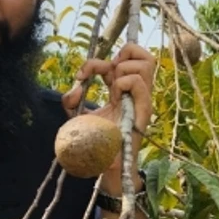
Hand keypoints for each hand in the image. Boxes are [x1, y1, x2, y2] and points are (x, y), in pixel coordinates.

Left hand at [61, 43, 155, 193]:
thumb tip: (75, 88)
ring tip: (112, 89)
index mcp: (122, 91)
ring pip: (146, 63)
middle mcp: (135, 93)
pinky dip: (122, 82)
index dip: (97, 60)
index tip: (81, 75)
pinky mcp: (144, 110)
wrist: (104, 165)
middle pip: (144, 54)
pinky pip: (138, 82)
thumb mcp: (78, 115)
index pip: (120, 60)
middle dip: (123, 53)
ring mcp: (142, 100)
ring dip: (122, 69)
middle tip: (107, 73)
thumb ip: (72, 99)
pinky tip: (114, 97)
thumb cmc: (94, 143)